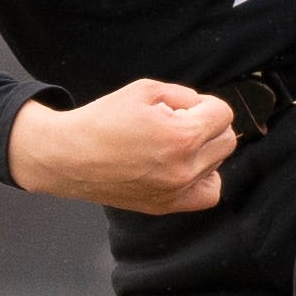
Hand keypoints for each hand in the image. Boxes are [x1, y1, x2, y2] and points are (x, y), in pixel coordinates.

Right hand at [9, 81, 238, 212]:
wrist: (69, 157)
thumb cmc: (102, 120)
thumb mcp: (145, 90)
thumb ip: (183, 95)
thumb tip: (202, 107)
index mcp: (181, 137)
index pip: (223, 115)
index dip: (205, 104)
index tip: (183, 107)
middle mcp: (184, 168)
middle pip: (226, 140)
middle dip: (208, 125)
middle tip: (179, 122)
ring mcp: (176, 191)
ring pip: (218, 165)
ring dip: (204, 150)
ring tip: (175, 145)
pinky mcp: (167, 206)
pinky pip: (208, 193)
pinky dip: (203, 178)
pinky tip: (183, 166)